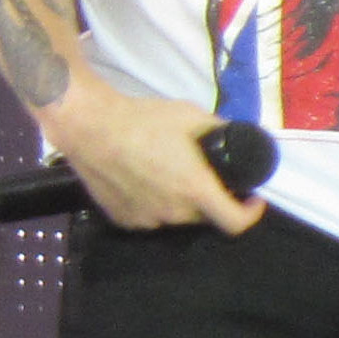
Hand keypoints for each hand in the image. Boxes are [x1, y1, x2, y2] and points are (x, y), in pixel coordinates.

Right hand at [46, 84, 264, 234]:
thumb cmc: (142, 119)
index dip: (250, 213)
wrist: (88, 126)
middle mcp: (174, 212)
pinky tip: (140, 180)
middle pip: (204, 216)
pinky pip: (149, 216)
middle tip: (198, 173)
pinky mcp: (122, 218)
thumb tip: (233, 135)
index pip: (236, 222)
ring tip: (163, 173)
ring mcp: (146, 219)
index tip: (250, 198)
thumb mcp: (189, 115)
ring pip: (175, 216)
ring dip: (179, 201)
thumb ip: (217, 129)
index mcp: (195, 189)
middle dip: (209, 198)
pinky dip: (152, 203)